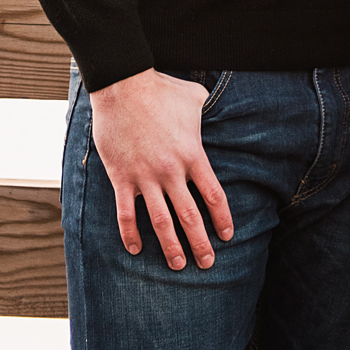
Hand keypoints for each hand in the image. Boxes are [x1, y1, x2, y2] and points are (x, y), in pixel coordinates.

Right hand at [88, 67, 233, 269]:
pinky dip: (130, 234)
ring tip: (179, 265)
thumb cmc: (161, 89)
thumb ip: (208, 112)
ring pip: (161, 221)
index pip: (213, 195)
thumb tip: (219, 110)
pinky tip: (135, 249)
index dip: (221, 219)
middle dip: (201, 243)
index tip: (227, 236)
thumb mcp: (194, 98)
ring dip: (171, 247)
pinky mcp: (122, 177)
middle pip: (190, 216)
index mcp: (192, 154)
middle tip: (207, 263)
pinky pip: (126, 214)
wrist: (123, 85)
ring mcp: (145, 176)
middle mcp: (171, 171)